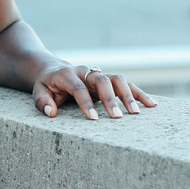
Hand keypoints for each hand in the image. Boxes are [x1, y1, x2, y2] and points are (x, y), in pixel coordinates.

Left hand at [33, 64, 157, 120]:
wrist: (52, 69)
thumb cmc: (46, 85)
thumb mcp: (38, 92)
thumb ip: (42, 102)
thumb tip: (51, 113)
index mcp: (66, 74)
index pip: (78, 87)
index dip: (86, 103)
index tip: (93, 119)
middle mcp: (85, 71)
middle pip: (101, 80)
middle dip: (110, 99)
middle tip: (117, 118)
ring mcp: (98, 73)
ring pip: (117, 79)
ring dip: (128, 95)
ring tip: (136, 113)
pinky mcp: (107, 79)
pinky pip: (126, 84)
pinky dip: (138, 93)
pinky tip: (151, 104)